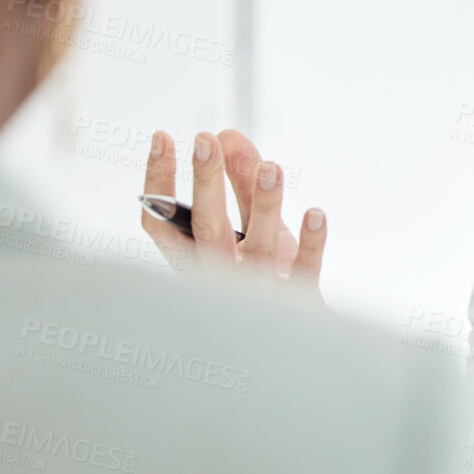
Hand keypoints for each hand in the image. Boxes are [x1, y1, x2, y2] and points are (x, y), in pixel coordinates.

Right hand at [139, 128, 326, 292]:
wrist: (294, 339)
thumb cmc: (265, 274)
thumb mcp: (250, 225)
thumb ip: (240, 183)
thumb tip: (227, 134)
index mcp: (196, 260)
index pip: (164, 224)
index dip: (158, 183)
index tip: (160, 137)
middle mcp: (218, 278)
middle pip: (208, 231)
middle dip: (206, 185)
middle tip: (204, 139)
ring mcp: (256, 293)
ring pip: (257, 249)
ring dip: (264, 206)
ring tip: (271, 166)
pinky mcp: (296, 302)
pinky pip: (302, 272)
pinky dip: (310, 244)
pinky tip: (315, 214)